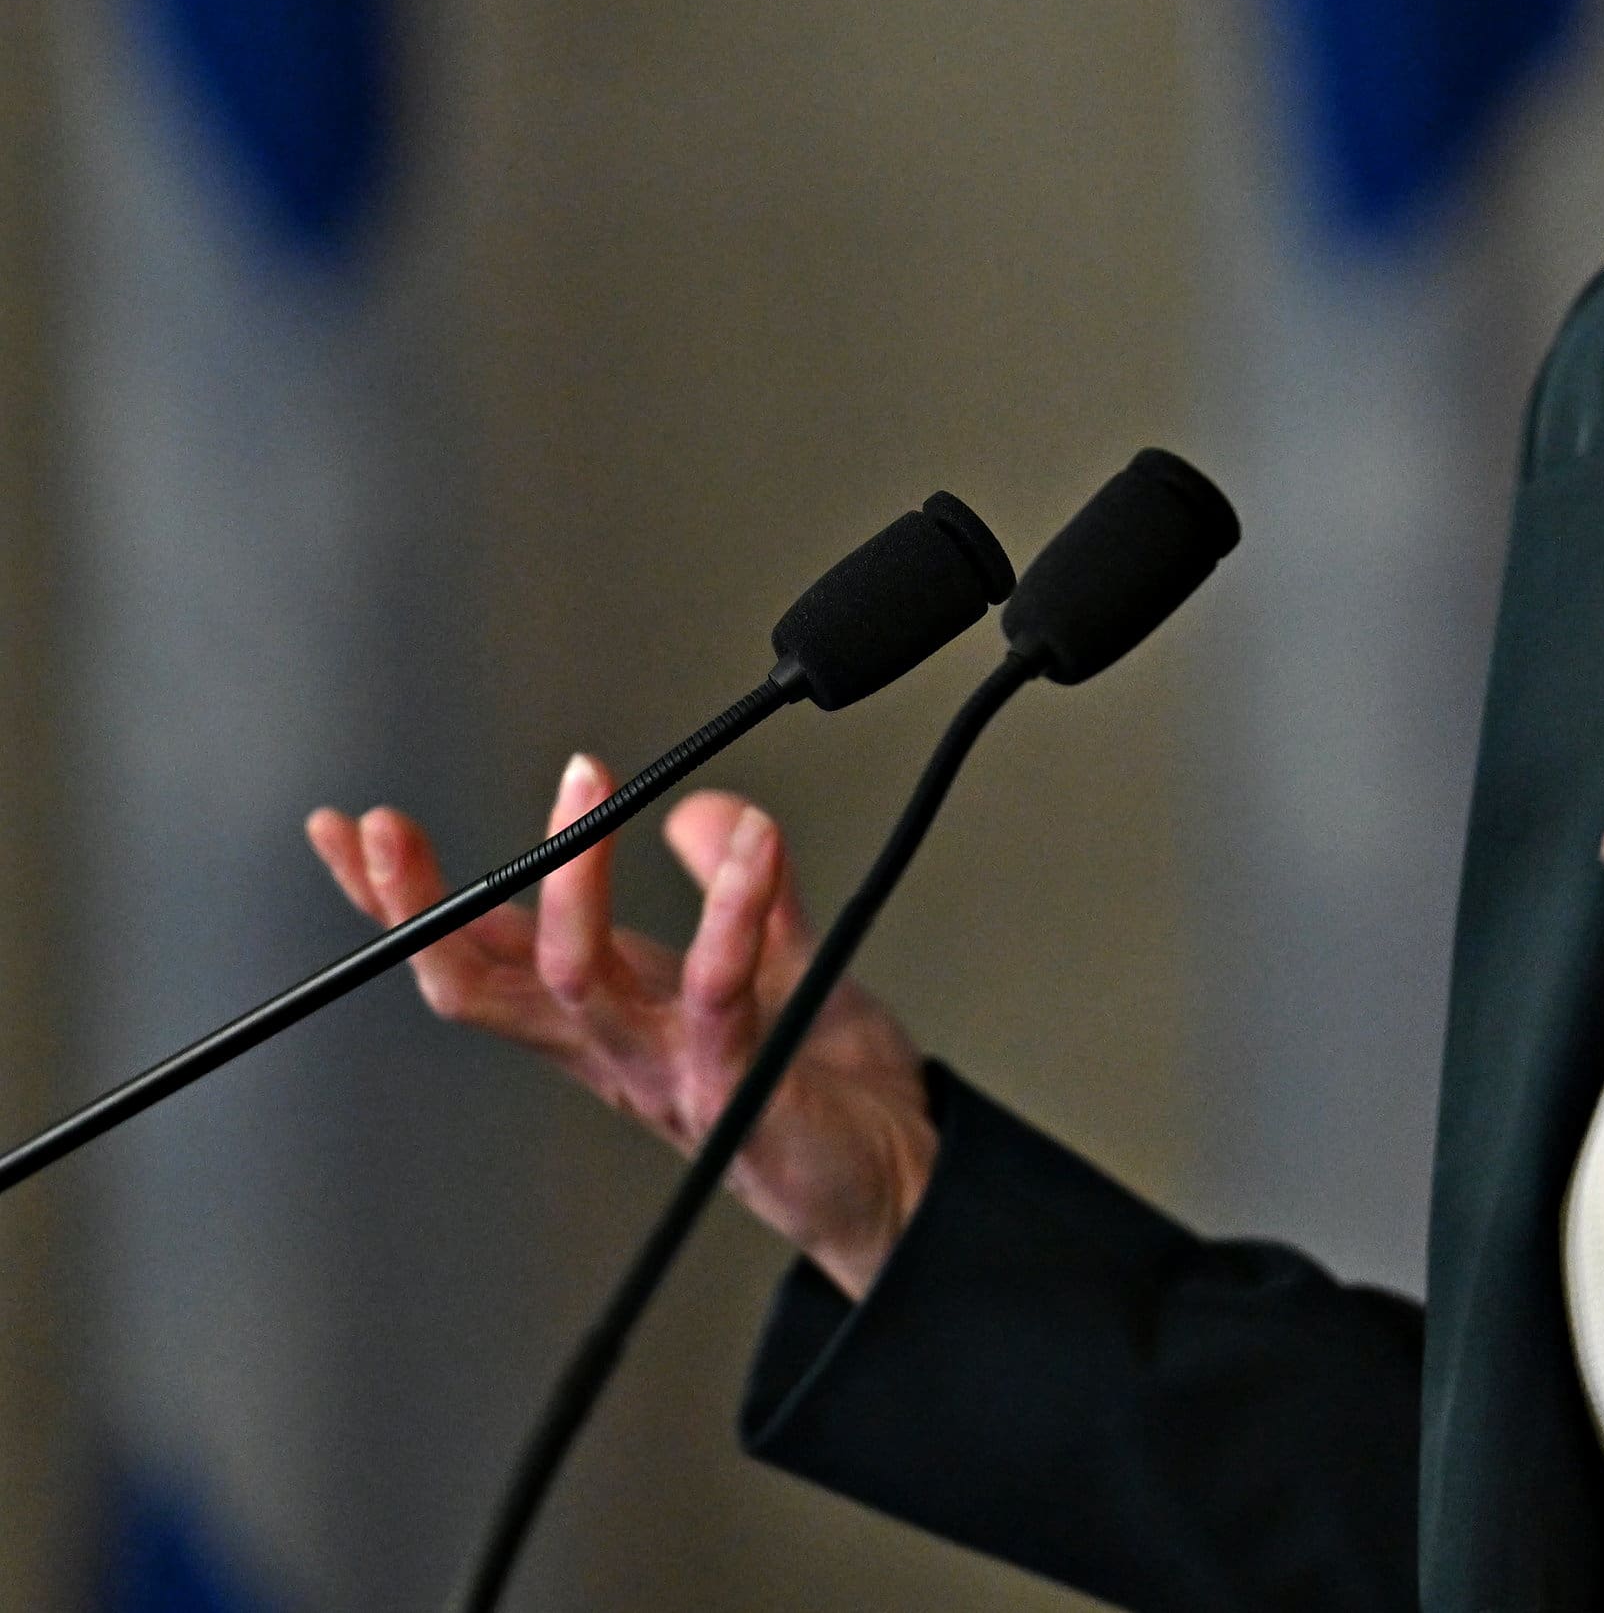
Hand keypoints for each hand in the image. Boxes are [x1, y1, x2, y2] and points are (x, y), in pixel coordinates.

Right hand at [306, 757, 936, 1301]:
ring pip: (574, 981)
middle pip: (476, 982)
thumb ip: (741, 890)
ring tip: (583, 781)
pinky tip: (755, 840)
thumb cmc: (822, 1086)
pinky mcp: (735, 1087)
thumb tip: (703, 808)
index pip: (481, 950)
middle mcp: (613, 1048)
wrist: (900, 1180)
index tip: (345, 833)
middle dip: (417, 907)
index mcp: (606, 1014)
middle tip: (382, 827)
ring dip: (570, 879)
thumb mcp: (776, 962)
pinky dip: (733, 907)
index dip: (406, 899)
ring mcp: (665, 1072)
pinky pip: (718, 990)